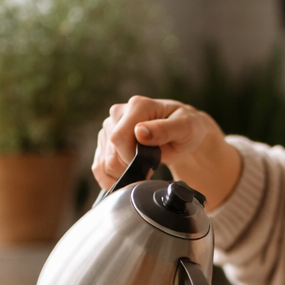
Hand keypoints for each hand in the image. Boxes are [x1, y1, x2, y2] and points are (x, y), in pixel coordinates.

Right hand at [93, 96, 238, 207]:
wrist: (182, 131)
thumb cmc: (186, 127)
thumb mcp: (185, 127)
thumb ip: (163, 130)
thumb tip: (140, 131)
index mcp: (137, 106)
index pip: (119, 138)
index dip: (132, 158)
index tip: (151, 163)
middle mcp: (119, 113)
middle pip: (110, 154)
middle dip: (130, 168)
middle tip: (150, 166)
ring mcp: (110, 127)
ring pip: (103, 163)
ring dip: (122, 174)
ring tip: (141, 169)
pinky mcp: (105, 141)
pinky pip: (99, 167)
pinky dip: (111, 178)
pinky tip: (127, 177)